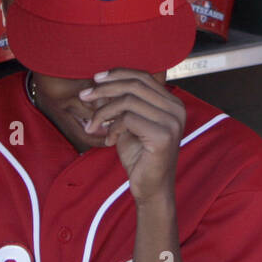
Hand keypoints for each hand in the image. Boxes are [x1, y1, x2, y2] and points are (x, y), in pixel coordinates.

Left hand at [80, 69, 185, 201]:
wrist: (150, 188)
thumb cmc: (140, 157)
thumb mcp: (127, 125)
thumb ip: (119, 104)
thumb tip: (97, 85)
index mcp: (172, 104)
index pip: (144, 77)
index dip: (118, 73)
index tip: (96, 79)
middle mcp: (177, 110)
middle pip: (135, 85)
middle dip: (104, 89)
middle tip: (84, 97)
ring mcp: (172, 122)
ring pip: (128, 101)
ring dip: (103, 112)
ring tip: (93, 126)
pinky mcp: (163, 136)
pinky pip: (128, 119)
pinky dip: (112, 128)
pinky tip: (109, 140)